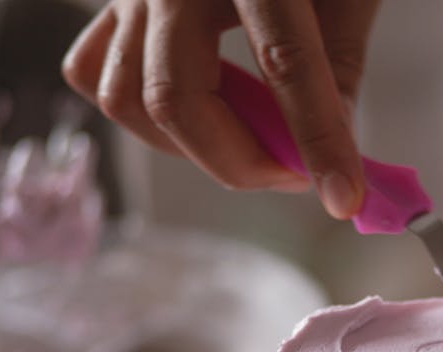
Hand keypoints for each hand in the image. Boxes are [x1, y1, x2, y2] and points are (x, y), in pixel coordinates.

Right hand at [62, 0, 379, 218]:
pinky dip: (144, 113)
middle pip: (177, 95)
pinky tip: (203, 110)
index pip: (286, 62)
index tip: (344, 198)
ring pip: (127, 97)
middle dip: (243, 161)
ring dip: (196, 147)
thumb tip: (335, 148)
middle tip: (297, 176)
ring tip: (257, 144)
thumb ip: (340, 61)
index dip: (318, 141)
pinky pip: (97, 71)